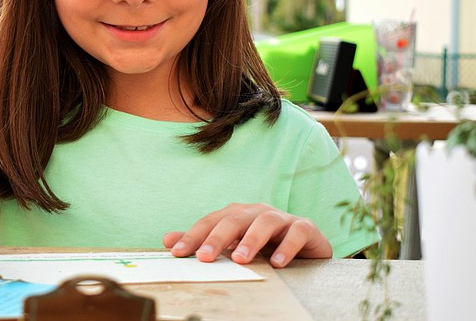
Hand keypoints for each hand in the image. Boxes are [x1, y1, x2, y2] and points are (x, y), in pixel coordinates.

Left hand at [163, 203, 330, 267]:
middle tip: (204, 257)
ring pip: (265, 222)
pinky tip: (277, 263)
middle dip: (217, 237)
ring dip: (251, 239)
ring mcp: (282, 218)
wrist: (308, 248)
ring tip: (241, 259)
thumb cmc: (265, 246)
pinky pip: (296, 233)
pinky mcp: (305, 228)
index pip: (210, 222)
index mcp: (237, 214)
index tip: (176, 252)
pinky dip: (287, 246)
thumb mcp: (233, 245)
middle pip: (234, 219)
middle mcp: (257, 212)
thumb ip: (203, 242)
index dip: (192, 236)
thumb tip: (168, 240)